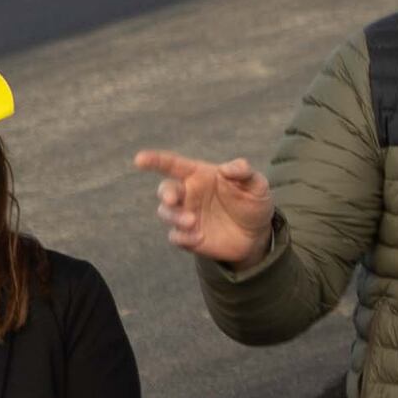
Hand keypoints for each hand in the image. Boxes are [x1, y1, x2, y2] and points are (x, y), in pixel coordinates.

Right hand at [132, 149, 275, 269]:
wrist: (257, 234)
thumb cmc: (253, 202)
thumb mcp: (257, 184)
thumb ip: (244, 172)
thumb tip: (228, 168)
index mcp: (200, 175)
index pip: (173, 165)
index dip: (155, 160)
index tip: (140, 159)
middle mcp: (188, 194)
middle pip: (165, 190)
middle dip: (166, 194)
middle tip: (174, 199)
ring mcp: (186, 215)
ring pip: (166, 213)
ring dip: (174, 216)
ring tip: (193, 222)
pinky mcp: (189, 237)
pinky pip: (175, 236)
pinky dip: (182, 237)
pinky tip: (198, 237)